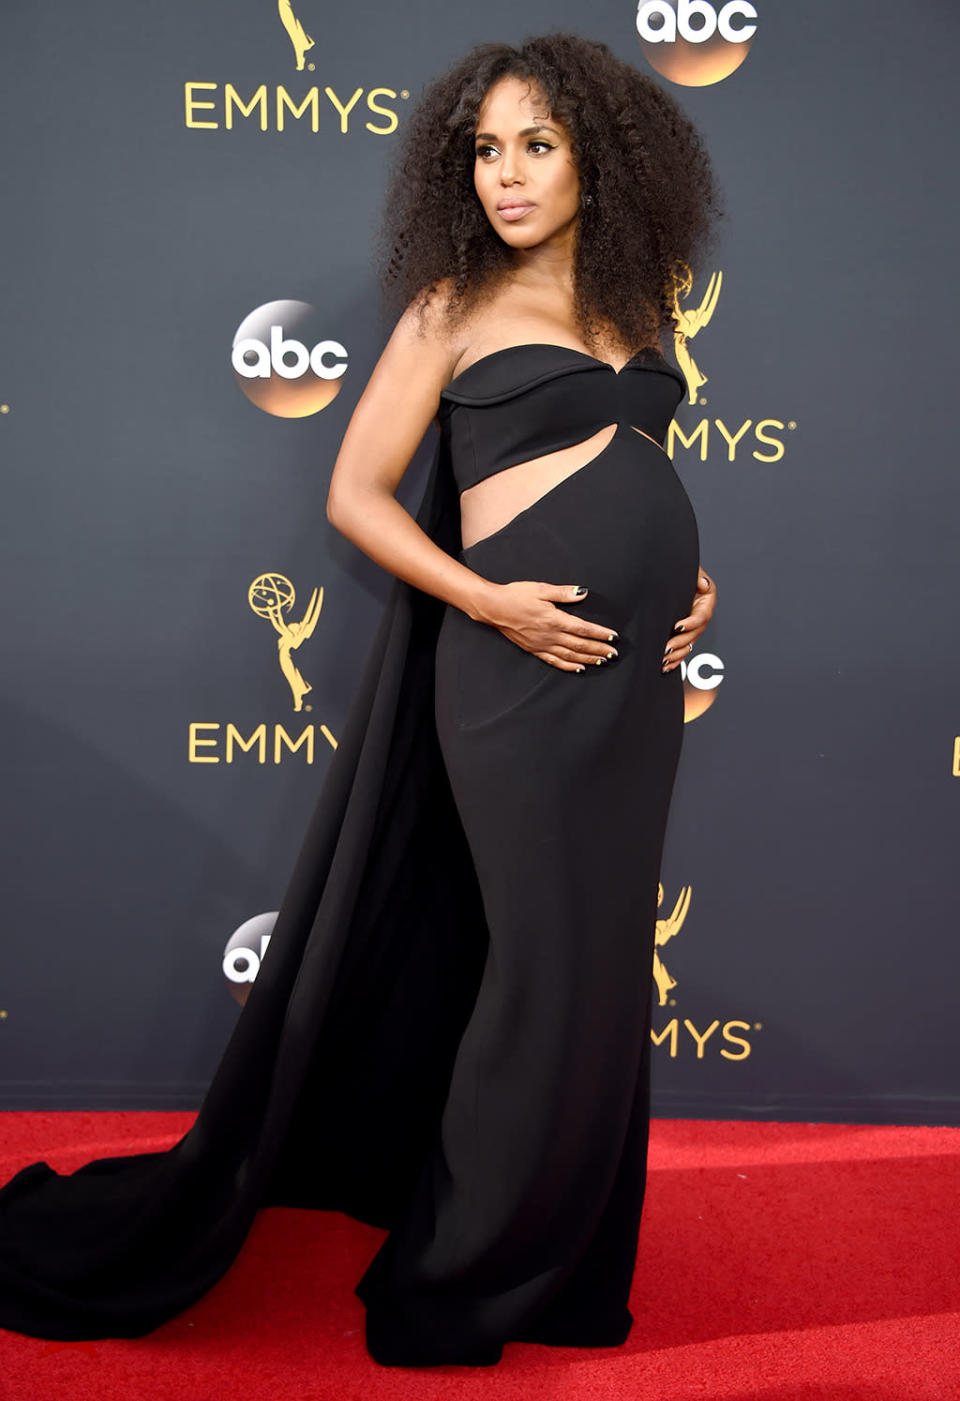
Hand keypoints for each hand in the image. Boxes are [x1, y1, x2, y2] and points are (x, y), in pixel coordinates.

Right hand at [478, 581, 617, 672]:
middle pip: (580, 646)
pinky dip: (569, 666)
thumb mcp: (541, 589)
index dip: (600, 634)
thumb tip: (583, 593)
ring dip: (588, 660)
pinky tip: (580, 668)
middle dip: (599, 650)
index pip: (583, 629)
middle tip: (614, 654)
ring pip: (570, 656)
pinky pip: (555, 661)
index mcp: (554, 619)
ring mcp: (542, 645)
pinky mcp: (534, 650)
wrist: (493, 607)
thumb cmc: (515, 595)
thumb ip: (563, 593)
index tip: (613, 637)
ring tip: (603, 662)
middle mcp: (549, 635)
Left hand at [661, 569, 716, 672]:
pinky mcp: (685, 633)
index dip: (691, 623)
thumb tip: (703, 585)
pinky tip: (665, 666)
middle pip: (695, 634)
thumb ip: (697, 576)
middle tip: (666, 648)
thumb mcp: (690, 570)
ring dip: (677, 654)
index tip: (677, 626)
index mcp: (706, 600)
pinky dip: (675, 659)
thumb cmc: (681, 570)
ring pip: (688, 645)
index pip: (701, 616)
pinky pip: (683, 649)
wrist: (671, 575)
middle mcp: (702, 615)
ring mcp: (694, 626)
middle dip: (680, 642)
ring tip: (663, 660)